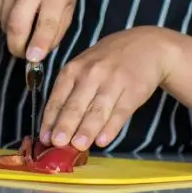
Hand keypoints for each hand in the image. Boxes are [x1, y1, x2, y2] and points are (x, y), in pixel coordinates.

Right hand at [0, 0, 76, 62]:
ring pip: (6, 21)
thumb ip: (57, 29)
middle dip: (17, 46)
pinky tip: (17, 11)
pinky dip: (6, 20)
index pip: (46, 22)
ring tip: (25, 27)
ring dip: (13, 33)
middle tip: (21, 54)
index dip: (39, 43)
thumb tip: (37, 55)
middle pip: (17, 24)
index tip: (33, 59)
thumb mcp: (68, 5)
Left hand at [39, 27, 180, 150]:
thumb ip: (71, 92)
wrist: (147, 46)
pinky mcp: (134, 91)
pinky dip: (111, 128)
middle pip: (76, 105)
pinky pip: (120, 113)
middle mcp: (91, 74)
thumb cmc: (108, 60)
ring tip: (78, 146)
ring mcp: (113, 82)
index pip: (57, 98)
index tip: (44, 138)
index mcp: (74, 69)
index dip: (50, 120)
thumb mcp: (84, 67)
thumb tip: (56, 126)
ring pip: (97, 110)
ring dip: (87, 130)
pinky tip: (103, 140)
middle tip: (57, 143)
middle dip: (65, 125)